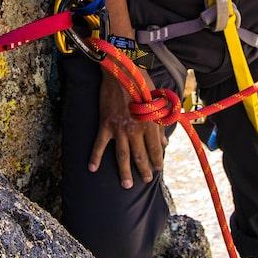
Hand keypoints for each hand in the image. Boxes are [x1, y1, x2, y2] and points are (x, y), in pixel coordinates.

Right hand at [89, 68, 166, 188]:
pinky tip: (92, 168)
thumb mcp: (156, 101)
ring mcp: (119, 129)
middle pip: (140, 155)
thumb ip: (159, 123)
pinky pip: (100, 144)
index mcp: (150, 124)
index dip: (157, 161)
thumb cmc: (140, 83)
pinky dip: (96, 157)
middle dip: (144, 170)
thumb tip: (164, 141)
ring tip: (127, 185)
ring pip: (123, 155)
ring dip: (125, 172)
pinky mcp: (106, 124)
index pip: (155, 149)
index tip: (158, 170)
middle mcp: (135, 129)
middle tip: (145, 181)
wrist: (120, 72)